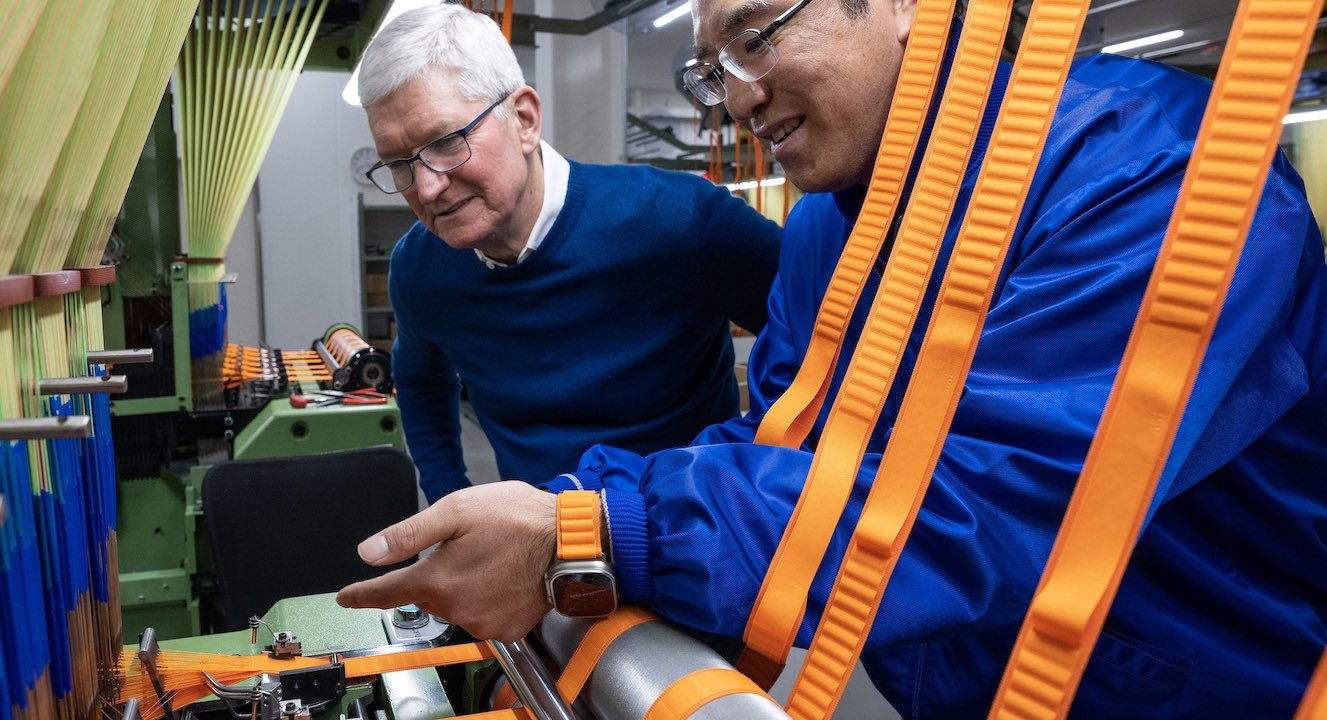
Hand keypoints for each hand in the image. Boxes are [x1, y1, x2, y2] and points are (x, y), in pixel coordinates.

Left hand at [337, 481, 556, 641]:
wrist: (570, 542)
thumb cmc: (518, 518)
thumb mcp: (457, 510)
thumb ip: (409, 534)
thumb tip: (368, 553)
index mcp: (437, 579)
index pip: (386, 592)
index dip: (363, 593)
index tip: (346, 597)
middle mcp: (455, 608)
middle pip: (426, 596)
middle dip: (435, 574)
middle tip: (466, 546)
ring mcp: (482, 623)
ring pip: (454, 606)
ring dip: (461, 586)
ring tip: (491, 558)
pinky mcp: (506, 629)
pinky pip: (482, 617)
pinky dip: (486, 601)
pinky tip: (504, 578)